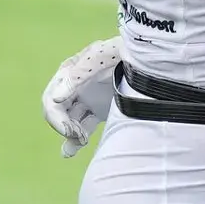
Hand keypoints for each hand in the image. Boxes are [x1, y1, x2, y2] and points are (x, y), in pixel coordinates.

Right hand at [43, 37, 121, 156]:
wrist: (152, 57)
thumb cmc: (125, 50)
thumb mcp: (102, 56)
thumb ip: (79, 74)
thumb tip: (55, 98)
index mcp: (70, 72)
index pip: (52, 99)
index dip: (57, 118)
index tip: (70, 131)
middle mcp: (75, 86)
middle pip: (58, 112)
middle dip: (64, 126)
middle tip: (80, 138)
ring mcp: (88, 97)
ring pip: (70, 121)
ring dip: (70, 135)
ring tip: (77, 145)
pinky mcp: (99, 108)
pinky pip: (82, 125)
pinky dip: (76, 138)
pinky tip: (70, 152)